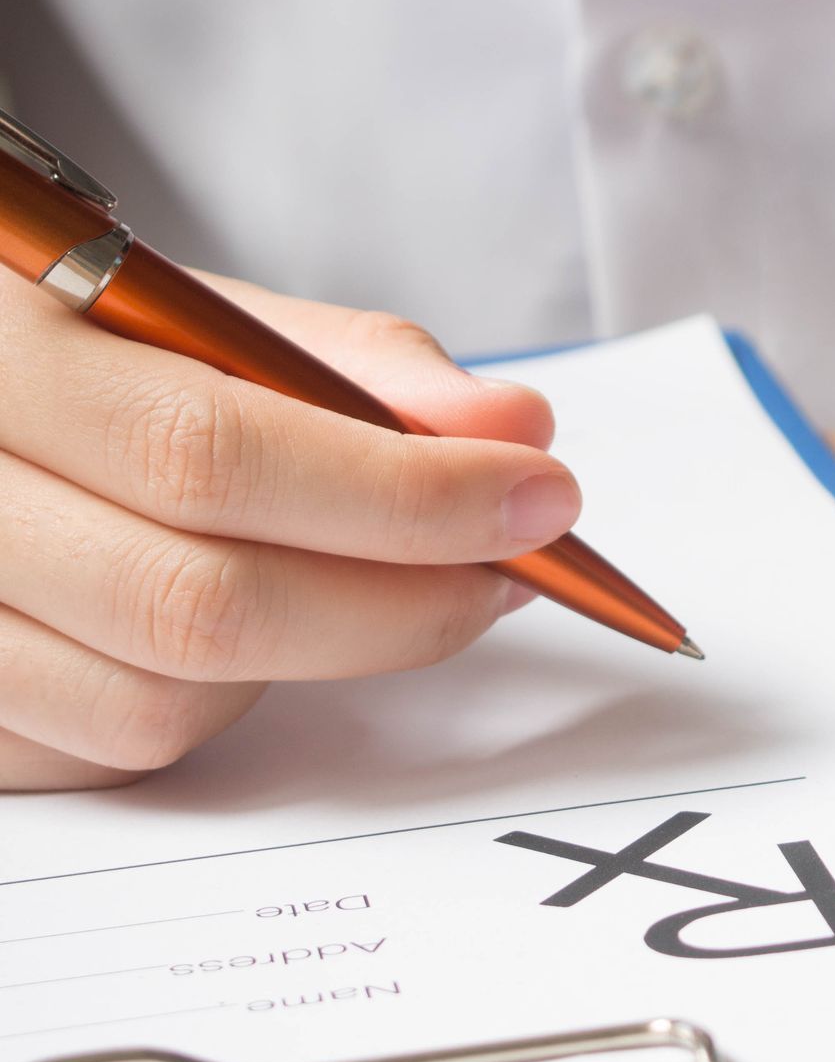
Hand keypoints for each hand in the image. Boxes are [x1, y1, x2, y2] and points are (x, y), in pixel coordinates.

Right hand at [0, 274, 578, 789]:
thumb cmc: (69, 346)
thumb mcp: (184, 312)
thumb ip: (347, 362)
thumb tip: (511, 430)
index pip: (208, 451)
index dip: (399, 491)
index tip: (538, 495)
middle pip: (199, 604)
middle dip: (401, 600)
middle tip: (509, 569)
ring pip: (165, 702)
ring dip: (314, 654)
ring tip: (376, 584)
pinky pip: (116, 749)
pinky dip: (220, 699)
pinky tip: (252, 625)